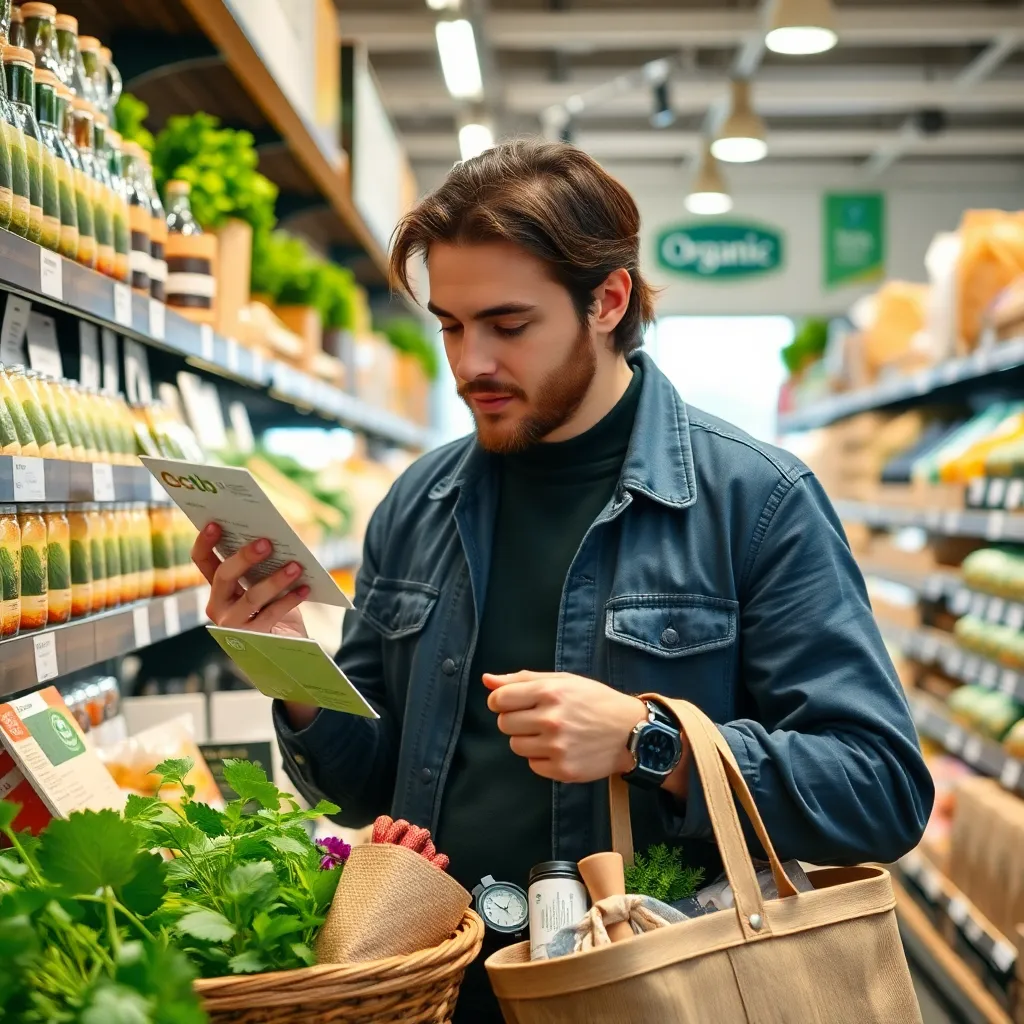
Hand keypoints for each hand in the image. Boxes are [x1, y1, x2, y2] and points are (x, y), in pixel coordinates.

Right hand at [192, 522, 308, 637]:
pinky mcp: (253, 640)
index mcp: (218, 587)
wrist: (284, 650)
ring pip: (251, 597)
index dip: (206, 542)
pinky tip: (305, 588)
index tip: (216, 523)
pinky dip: (290, 600)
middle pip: (224, 576)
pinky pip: (272, 615)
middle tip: (267, 543)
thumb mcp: (265, 583)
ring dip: (275, 579)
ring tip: (296, 566)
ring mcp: (232, 624)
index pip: (202, 561)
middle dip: (245, 557)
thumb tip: (277, 534)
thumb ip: (263, 563)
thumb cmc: (274, 609)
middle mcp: (218, 605)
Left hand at [484, 671, 646, 783]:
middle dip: (516, 720)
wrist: (631, 732)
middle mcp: (551, 719)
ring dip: (527, 740)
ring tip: (551, 733)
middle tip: (539, 717)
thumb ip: (522, 679)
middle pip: (504, 724)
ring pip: (516, 746)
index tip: (514, 703)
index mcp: (549, 692)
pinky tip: (561, 748)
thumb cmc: (594, 701)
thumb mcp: (562, 681)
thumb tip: (486, 680)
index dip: (502, 701)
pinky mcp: (562, 770)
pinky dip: (542, 758)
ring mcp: (556, 747)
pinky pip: (533, 765)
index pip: (499, 700)